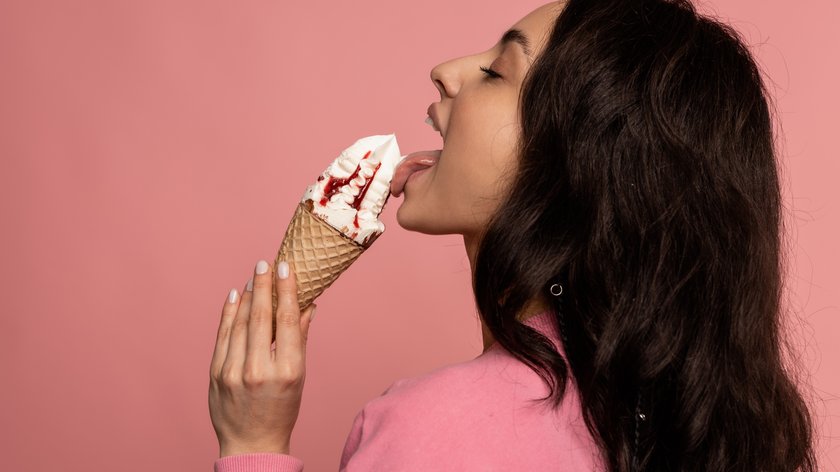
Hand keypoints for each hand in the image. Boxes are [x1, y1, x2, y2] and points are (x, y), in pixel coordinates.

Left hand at [209, 259, 315, 457]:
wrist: (252, 444)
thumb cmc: (282, 410)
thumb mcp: (299, 377)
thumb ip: (300, 339)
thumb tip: (309, 306)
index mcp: (287, 371)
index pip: (287, 321)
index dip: (286, 291)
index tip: (286, 268)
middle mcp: (259, 370)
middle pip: (261, 317)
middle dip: (263, 286)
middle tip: (265, 263)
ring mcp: (233, 372)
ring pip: (239, 323)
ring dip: (247, 296)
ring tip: (254, 277)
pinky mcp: (216, 374)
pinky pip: (223, 335)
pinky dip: (228, 313)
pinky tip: (235, 296)